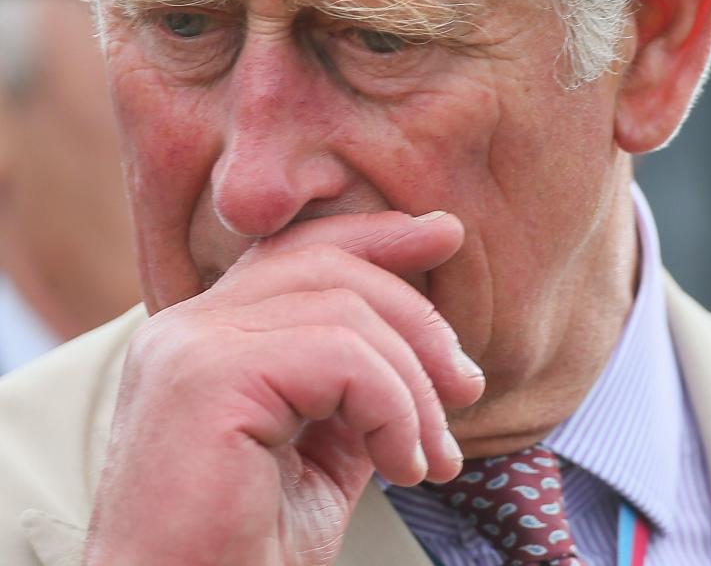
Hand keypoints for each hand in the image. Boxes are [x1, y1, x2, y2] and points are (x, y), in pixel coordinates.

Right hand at [83, 211, 484, 565]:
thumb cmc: (243, 554)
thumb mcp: (319, 456)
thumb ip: (356, 390)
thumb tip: (427, 348)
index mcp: (204, 334)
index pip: (298, 250)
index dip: (376, 235)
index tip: (444, 236)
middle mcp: (186, 326)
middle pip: (327, 266)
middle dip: (417, 316)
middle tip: (466, 386)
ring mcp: (190, 346)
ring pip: (343, 310)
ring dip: (413, 383)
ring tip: (434, 456)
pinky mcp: (209, 379)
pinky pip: (339, 357)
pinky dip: (393, 407)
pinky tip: (403, 466)